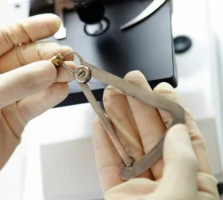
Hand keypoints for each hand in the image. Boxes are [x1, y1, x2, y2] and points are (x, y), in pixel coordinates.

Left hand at [0, 14, 73, 199]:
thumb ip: (17, 83)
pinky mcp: (18, 116)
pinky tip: (61, 89)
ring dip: (54, 75)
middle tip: (67, 57)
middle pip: (27, 58)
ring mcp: (7, 97)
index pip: (7, 37)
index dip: (31, 29)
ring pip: (36, 80)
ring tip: (70, 72)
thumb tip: (46, 69)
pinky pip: (39, 101)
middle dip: (48, 56)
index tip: (54, 25)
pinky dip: (51, 95)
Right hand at [93, 71, 219, 199]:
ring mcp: (139, 188)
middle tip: (130, 82)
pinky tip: (100, 123)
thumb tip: (177, 131)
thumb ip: (182, 161)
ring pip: (128, 146)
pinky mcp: (116, 193)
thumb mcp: (184, 196)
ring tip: (111, 94)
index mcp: (194, 184)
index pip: (184, 137)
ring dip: (118, 118)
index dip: (171, 109)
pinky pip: (107, 163)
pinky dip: (102, 142)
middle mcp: (166, 182)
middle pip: (152, 136)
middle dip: (139, 105)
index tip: (160, 88)